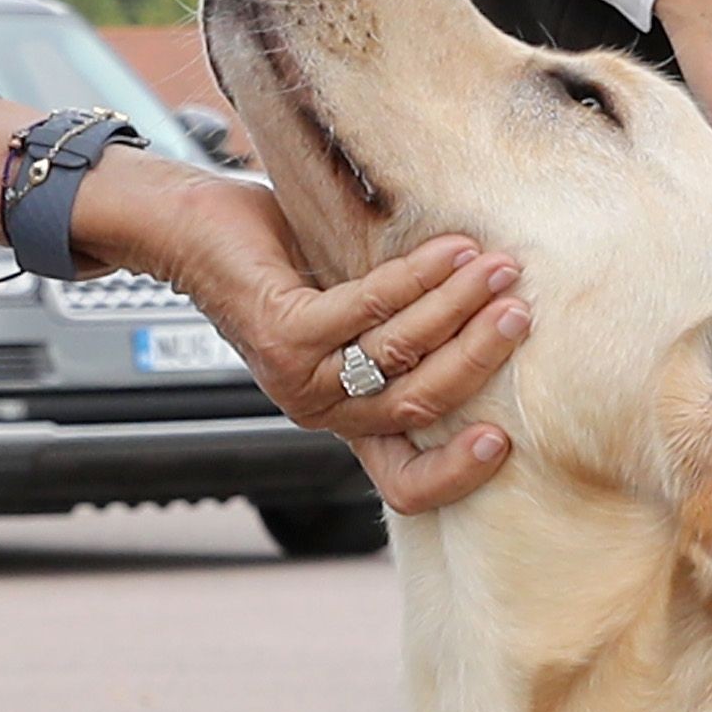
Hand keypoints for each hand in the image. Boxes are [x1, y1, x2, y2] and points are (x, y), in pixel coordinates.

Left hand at [75, 160, 528, 511]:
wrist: (190, 229)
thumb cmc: (281, 261)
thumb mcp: (354, 307)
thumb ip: (407, 325)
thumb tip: (495, 306)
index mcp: (343, 414)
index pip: (401, 483)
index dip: (454, 474)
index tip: (505, 440)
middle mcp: (320, 408)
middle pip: (418, 405)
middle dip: (480, 358)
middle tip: (521, 312)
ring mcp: (298, 376)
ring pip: (398, 354)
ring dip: (457, 306)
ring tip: (498, 268)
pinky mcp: (282, 334)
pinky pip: (366, 309)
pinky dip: (417, 278)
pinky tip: (450, 251)